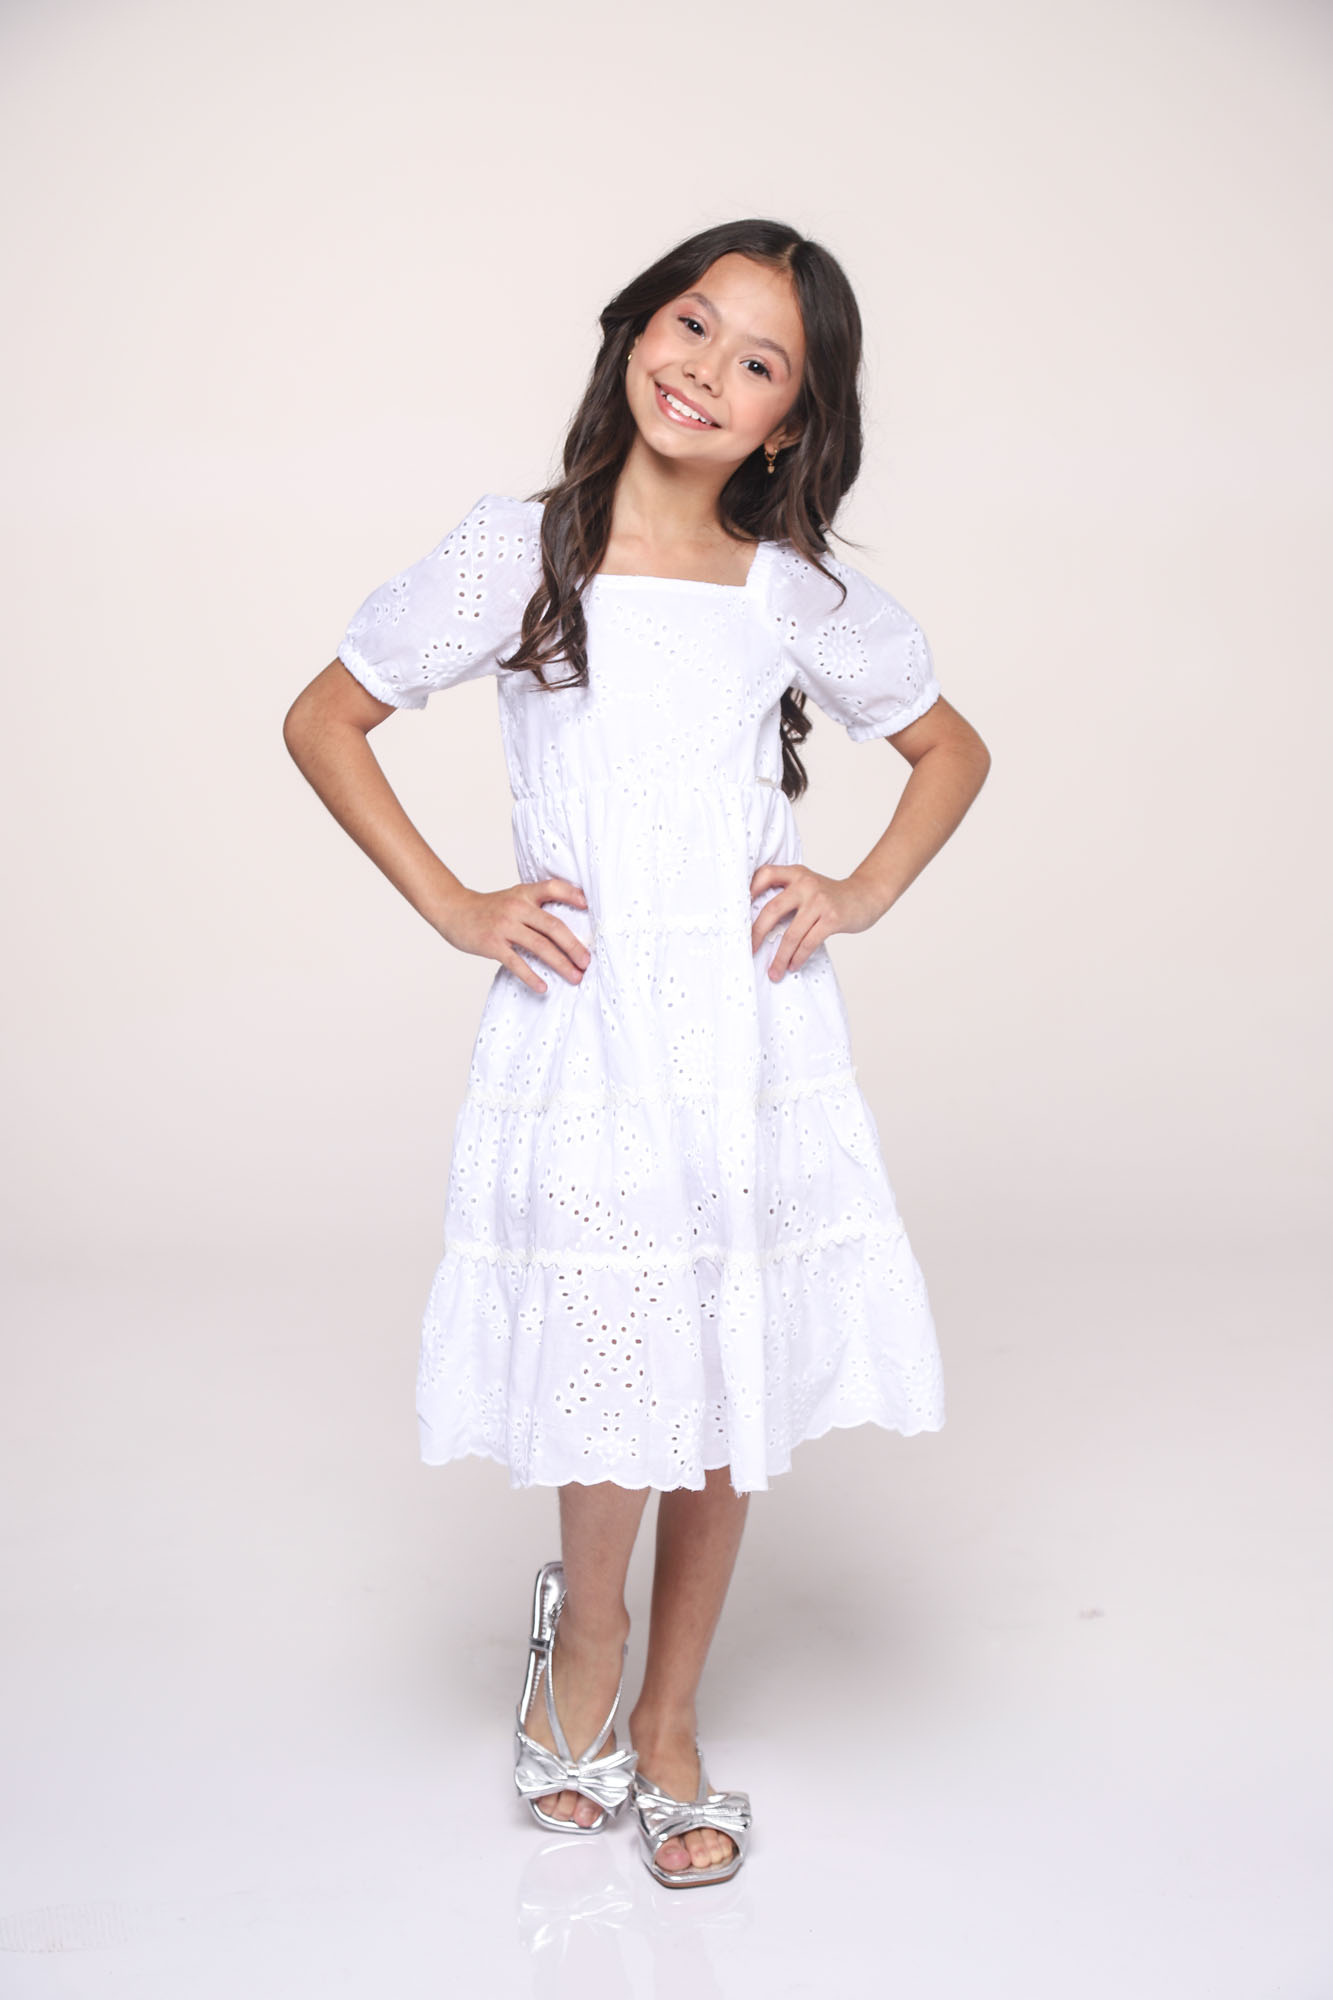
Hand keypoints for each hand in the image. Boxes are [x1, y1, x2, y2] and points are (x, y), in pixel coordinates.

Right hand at [438, 877, 590, 995]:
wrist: (454, 910)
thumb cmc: (490, 908)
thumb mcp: (513, 898)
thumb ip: (536, 905)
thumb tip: (568, 927)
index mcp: (524, 894)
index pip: (552, 888)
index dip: (572, 895)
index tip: (589, 907)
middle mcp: (517, 908)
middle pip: (553, 926)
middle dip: (574, 946)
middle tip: (587, 962)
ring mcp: (505, 926)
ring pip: (540, 946)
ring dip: (561, 964)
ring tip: (575, 977)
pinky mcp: (492, 944)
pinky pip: (516, 962)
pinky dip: (531, 976)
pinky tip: (543, 987)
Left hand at [749, 864, 880, 979]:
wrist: (866, 896)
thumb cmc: (831, 896)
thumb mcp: (809, 885)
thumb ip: (788, 893)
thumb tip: (756, 922)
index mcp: (796, 873)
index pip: (766, 874)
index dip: (750, 890)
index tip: (738, 912)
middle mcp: (806, 884)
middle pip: (772, 909)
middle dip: (757, 933)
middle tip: (749, 950)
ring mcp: (819, 901)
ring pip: (791, 933)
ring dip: (780, 957)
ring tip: (774, 972)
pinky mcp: (832, 918)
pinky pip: (809, 942)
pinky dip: (798, 957)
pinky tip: (793, 966)